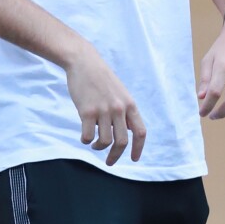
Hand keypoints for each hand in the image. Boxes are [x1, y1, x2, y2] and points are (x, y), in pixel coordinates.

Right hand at [66, 44, 146, 165]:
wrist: (84, 61)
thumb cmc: (101, 77)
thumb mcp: (119, 92)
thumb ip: (123, 111)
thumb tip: (123, 134)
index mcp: (129, 104)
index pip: (140, 132)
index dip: (138, 149)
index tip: (134, 159)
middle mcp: (119, 109)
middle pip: (122, 142)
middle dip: (115, 156)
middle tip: (109, 162)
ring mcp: (103, 110)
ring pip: (105, 141)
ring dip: (98, 147)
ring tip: (94, 144)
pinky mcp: (87, 111)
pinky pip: (88, 136)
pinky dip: (86, 140)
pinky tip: (84, 136)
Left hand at [198, 14, 224, 119]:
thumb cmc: (223, 47)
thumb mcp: (209, 58)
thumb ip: (205, 79)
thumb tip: (201, 98)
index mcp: (224, 65)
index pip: (215, 92)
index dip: (207, 106)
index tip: (201, 113)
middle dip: (220, 113)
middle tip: (213, 115)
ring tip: (223, 111)